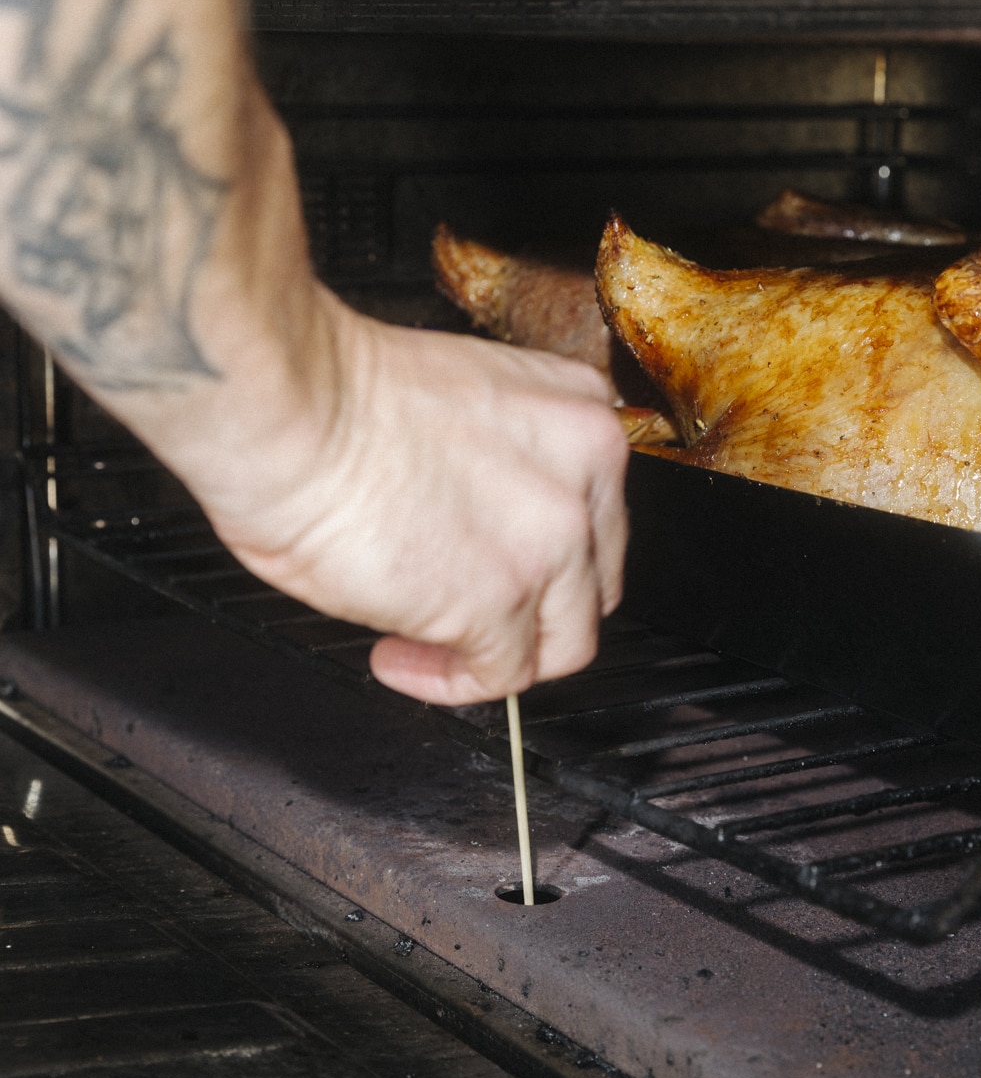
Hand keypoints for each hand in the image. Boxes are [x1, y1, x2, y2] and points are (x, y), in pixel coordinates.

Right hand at [204, 295, 629, 705]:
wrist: (287, 407)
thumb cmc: (333, 394)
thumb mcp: (466, 402)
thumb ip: (505, 464)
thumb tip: (482, 527)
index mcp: (578, 413)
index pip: (596, 511)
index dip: (544, 549)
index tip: (495, 560)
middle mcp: (587, 472)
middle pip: (591, 579)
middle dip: (531, 606)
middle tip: (464, 610)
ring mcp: (553, 542)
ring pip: (564, 640)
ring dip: (495, 655)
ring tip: (421, 645)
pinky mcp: (501, 603)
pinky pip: (500, 677)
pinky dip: (448, 683)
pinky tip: (397, 659)